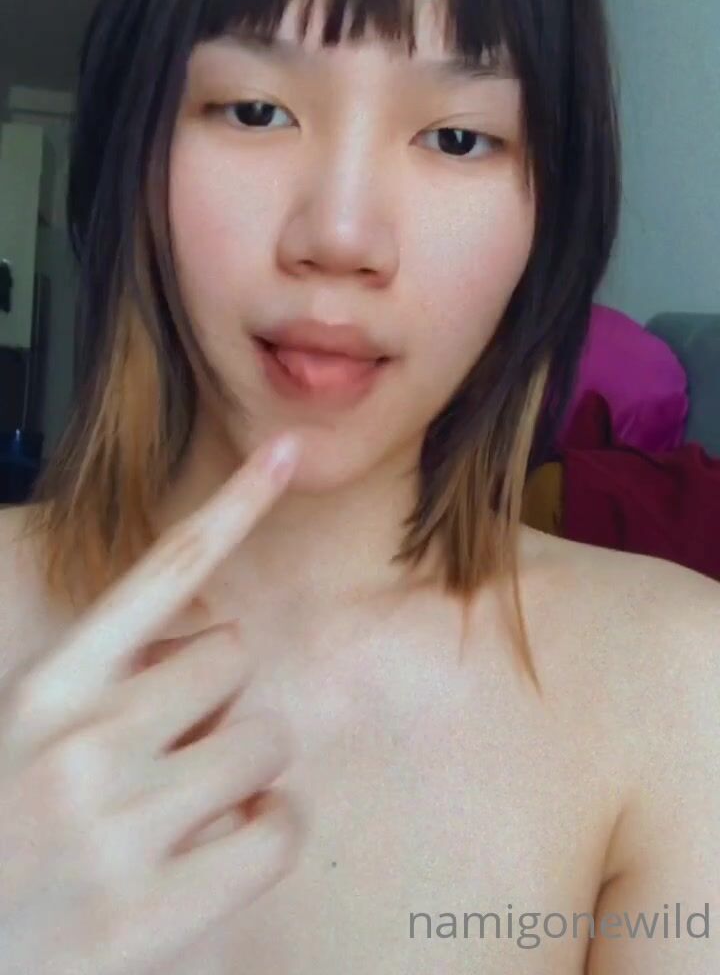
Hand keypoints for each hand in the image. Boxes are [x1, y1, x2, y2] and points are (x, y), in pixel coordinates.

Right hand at [0, 433, 302, 974]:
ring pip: (265, 737)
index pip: (161, 574)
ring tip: (191, 803)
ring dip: (244, 764)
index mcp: (46, 688)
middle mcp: (83, 743)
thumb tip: (205, 642)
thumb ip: (103, 681)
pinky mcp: (156, 911)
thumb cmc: (3, 834)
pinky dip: (269, 830)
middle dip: (220, 694)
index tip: (285, 454)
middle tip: (177, 742)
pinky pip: (279, 827)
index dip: (233, 506)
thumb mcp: (23, 731)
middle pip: (235, 656)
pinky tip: (222, 846)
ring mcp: (119, 828)